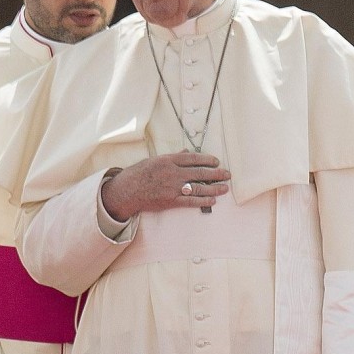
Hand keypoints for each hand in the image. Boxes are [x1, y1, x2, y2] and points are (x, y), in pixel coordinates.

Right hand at [101, 152, 230, 220]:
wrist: (126, 191)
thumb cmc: (138, 174)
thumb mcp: (154, 160)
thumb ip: (172, 157)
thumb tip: (187, 152)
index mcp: (168, 160)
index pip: (193, 158)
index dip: (207, 160)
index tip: (216, 162)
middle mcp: (172, 173)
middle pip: (200, 172)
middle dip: (216, 174)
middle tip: (227, 174)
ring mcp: (172, 188)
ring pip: (199, 188)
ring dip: (214, 188)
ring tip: (224, 188)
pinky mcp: (171, 201)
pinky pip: (191, 201)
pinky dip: (203, 201)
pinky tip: (213, 200)